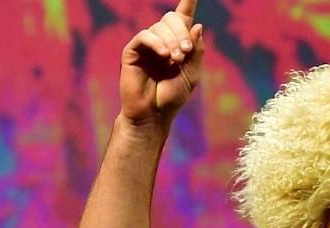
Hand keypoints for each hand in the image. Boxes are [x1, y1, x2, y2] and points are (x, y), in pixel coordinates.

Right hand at [119, 0, 203, 126]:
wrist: (153, 114)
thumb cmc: (172, 97)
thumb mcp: (191, 74)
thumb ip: (196, 51)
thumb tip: (196, 24)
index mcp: (177, 44)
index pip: (183, 18)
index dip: (188, 3)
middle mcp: (161, 41)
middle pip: (172, 19)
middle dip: (182, 32)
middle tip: (185, 52)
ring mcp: (146, 45)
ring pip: (159, 26)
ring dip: (172, 41)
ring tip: (175, 60)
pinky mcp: (132, 51)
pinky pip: (145, 35)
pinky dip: (157, 43)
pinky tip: (164, 56)